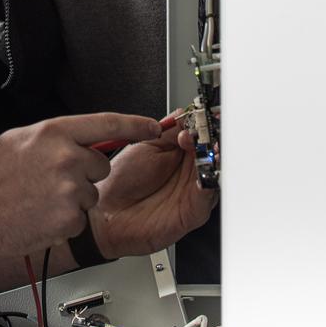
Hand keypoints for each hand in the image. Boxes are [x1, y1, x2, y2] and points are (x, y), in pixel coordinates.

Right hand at [0, 113, 161, 258]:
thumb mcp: (17, 141)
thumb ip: (53, 137)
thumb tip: (78, 137)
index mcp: (53, 133)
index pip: (107, 123)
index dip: (135, 124)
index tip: (153, 126)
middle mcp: (65, 157)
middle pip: (100, 164)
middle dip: (84, 174)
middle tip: (51, 182)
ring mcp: (69, 188)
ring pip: (91, 193)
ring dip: (73, 199)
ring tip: (40, 201)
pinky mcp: (70, 218)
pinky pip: (81, 217)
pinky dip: (64, 221)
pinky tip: (39, 217)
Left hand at [89, 124, 216, 258]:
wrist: (108, 212)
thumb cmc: (122, 183)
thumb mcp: (146, 146)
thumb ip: (169, 130)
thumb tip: (188, 114)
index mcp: (180, 153)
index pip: (203, 135)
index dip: (205, 125)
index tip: (202, 117)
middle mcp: (190, 171)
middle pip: (215, 151)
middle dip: (213, 139)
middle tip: (204, 132)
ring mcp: (194, 191)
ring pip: (217, 172)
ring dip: (215, 158)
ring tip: (206, 148)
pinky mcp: (194, 211)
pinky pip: (209, 196)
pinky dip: (209, 182)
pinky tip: (201, 172)